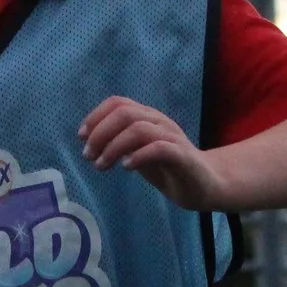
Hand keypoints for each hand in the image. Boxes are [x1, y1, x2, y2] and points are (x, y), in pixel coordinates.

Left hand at [78, 95, 227, 209]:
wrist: (205, 184)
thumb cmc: (168, 168)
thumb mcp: (137, 153)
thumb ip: (119, 144)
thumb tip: (90, 142)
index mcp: (147, 117)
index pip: (118, 102)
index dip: (96, 116)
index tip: (81, 137)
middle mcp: (159, 121)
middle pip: (125, 113)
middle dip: (100, 133)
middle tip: (88, 156)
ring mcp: (172, 136)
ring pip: (139, 128)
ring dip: (114, 147)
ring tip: (101, 165)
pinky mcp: (182, 155)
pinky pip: (159, 148)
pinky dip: (138, 156)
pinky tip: (126, 167)